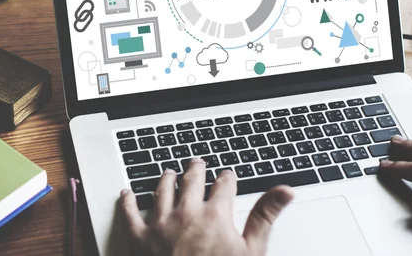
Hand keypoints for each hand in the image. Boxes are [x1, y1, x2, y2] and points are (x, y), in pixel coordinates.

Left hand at [119, 158, 293, 255]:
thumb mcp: (251, 252)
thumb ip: (265, 216)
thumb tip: (285, 190)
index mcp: (215, 214)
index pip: (224, 185)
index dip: (227, 178)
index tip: (228, 176)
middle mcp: (186, 212)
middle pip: (191, 180)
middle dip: (196, 170)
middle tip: (197, 163)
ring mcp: (160, 223)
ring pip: (162, 190)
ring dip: (166, 178)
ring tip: (168, 172)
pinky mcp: (139, 237)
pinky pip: (130, 212)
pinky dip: (127, 200)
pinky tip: (127, 193)